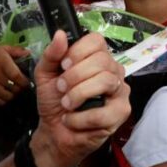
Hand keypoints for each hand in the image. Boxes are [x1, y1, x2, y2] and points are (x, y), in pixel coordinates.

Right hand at [0, 45, 30, 105]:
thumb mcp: (3, 49)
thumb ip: (17, 51)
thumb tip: (28, 54)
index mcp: (1, 61)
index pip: (16, 76)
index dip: (24, 82)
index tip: (27, 82)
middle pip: (14, 88)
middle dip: (20, 88)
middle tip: (20, 86)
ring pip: (7, 96)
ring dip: (12, 94)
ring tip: (12, 90)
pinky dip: (3, 99)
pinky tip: (4, 94)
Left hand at [30, 31, 130, 166]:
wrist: (54, 132)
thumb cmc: (54, 101)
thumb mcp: (45, 75)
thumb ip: (51, 54)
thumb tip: (60, 34)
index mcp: (96, 57)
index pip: (97, 41)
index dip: (78, 51)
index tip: (64, 65)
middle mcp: (113, 70)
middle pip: (102, 60)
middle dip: (75, 76)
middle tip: (61, 88)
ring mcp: (120, 91)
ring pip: (106, 81)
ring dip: (78, 94)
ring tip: (66, 104)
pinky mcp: (121, 112)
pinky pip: (104, 111)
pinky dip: (81, 118)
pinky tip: (73, 120)